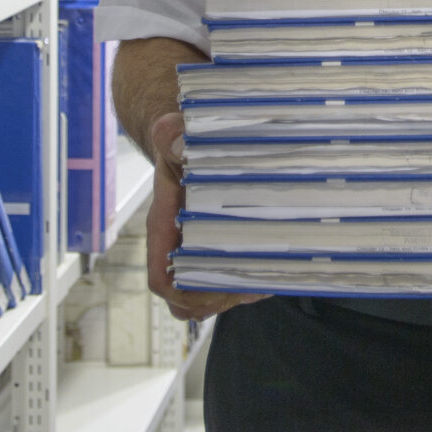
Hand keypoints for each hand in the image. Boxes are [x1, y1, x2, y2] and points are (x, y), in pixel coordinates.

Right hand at [143, 111, 265, 320]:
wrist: (185, 145)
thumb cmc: (183, 145)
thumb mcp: (177, 138)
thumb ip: (173, 136)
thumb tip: (170, 132)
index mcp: (163, 227)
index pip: (161, 275)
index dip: (184, 291)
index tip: (216, 285)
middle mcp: (176, 247)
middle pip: (185, 299)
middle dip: (217, 299)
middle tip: (251, 288)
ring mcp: (196, 252)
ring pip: (204, 299)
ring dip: (233, 296)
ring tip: (264, 283)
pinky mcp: (216, 250)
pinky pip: (223, 284)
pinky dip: (246, 287)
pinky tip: (270, 275)